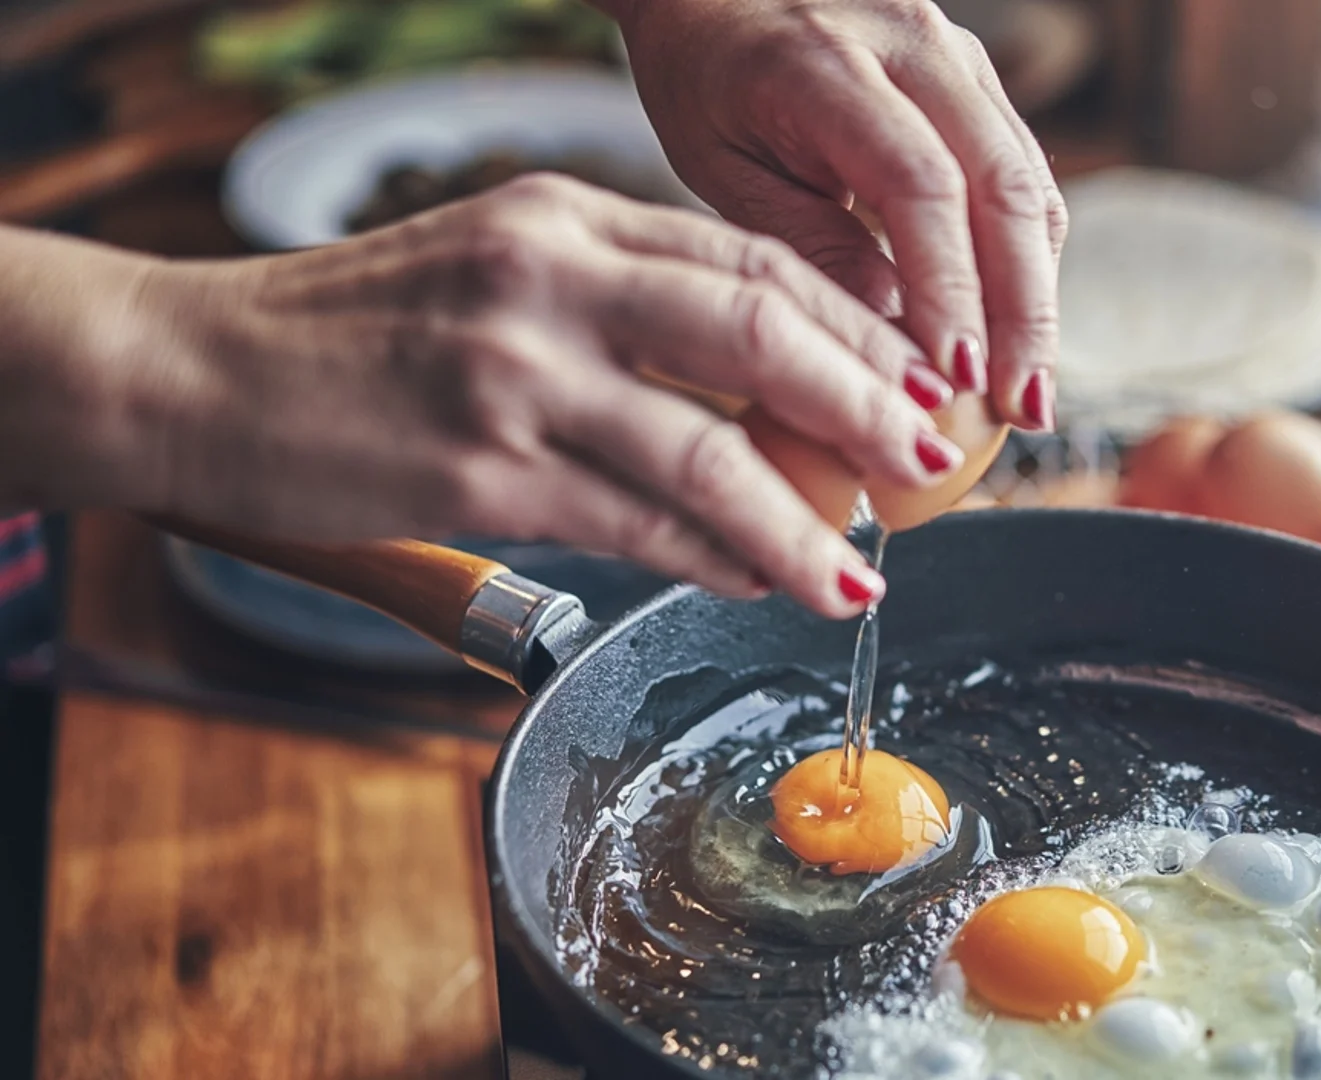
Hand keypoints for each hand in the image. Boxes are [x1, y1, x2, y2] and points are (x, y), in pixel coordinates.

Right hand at [0, 177, 964, 617]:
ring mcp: (513, 373)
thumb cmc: (353, 331)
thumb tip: (752, 391)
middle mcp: (549, 277)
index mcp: (564, 216)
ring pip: (709, 448)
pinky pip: (634, 522)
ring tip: (855, 572)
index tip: (911, 384)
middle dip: (865, 405)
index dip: (852, 329)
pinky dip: (710, 558)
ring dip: (801, 522)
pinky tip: (753, 579)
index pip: (749, 260)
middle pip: (759, 331)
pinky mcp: (479, 469)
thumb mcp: (495, 270)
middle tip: (926, 464)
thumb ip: (616, 306)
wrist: (193, 369)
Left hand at [611, 0, 1066, 430]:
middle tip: (1023, 407)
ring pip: (1029, 185)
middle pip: (1003, 187)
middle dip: (1023, 311)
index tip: (958, 379)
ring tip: (1030, 390)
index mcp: (827, 64)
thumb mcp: (723, 167)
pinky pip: (1022, 177)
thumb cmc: (704, 79)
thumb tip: (894, 343)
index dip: (951, 289)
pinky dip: (1026, 261)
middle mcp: (914, 44)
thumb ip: (807, 244)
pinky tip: (1015, 333)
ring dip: (1038, 296)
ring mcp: (958, 56)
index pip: (921, 185)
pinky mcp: (978, 80)